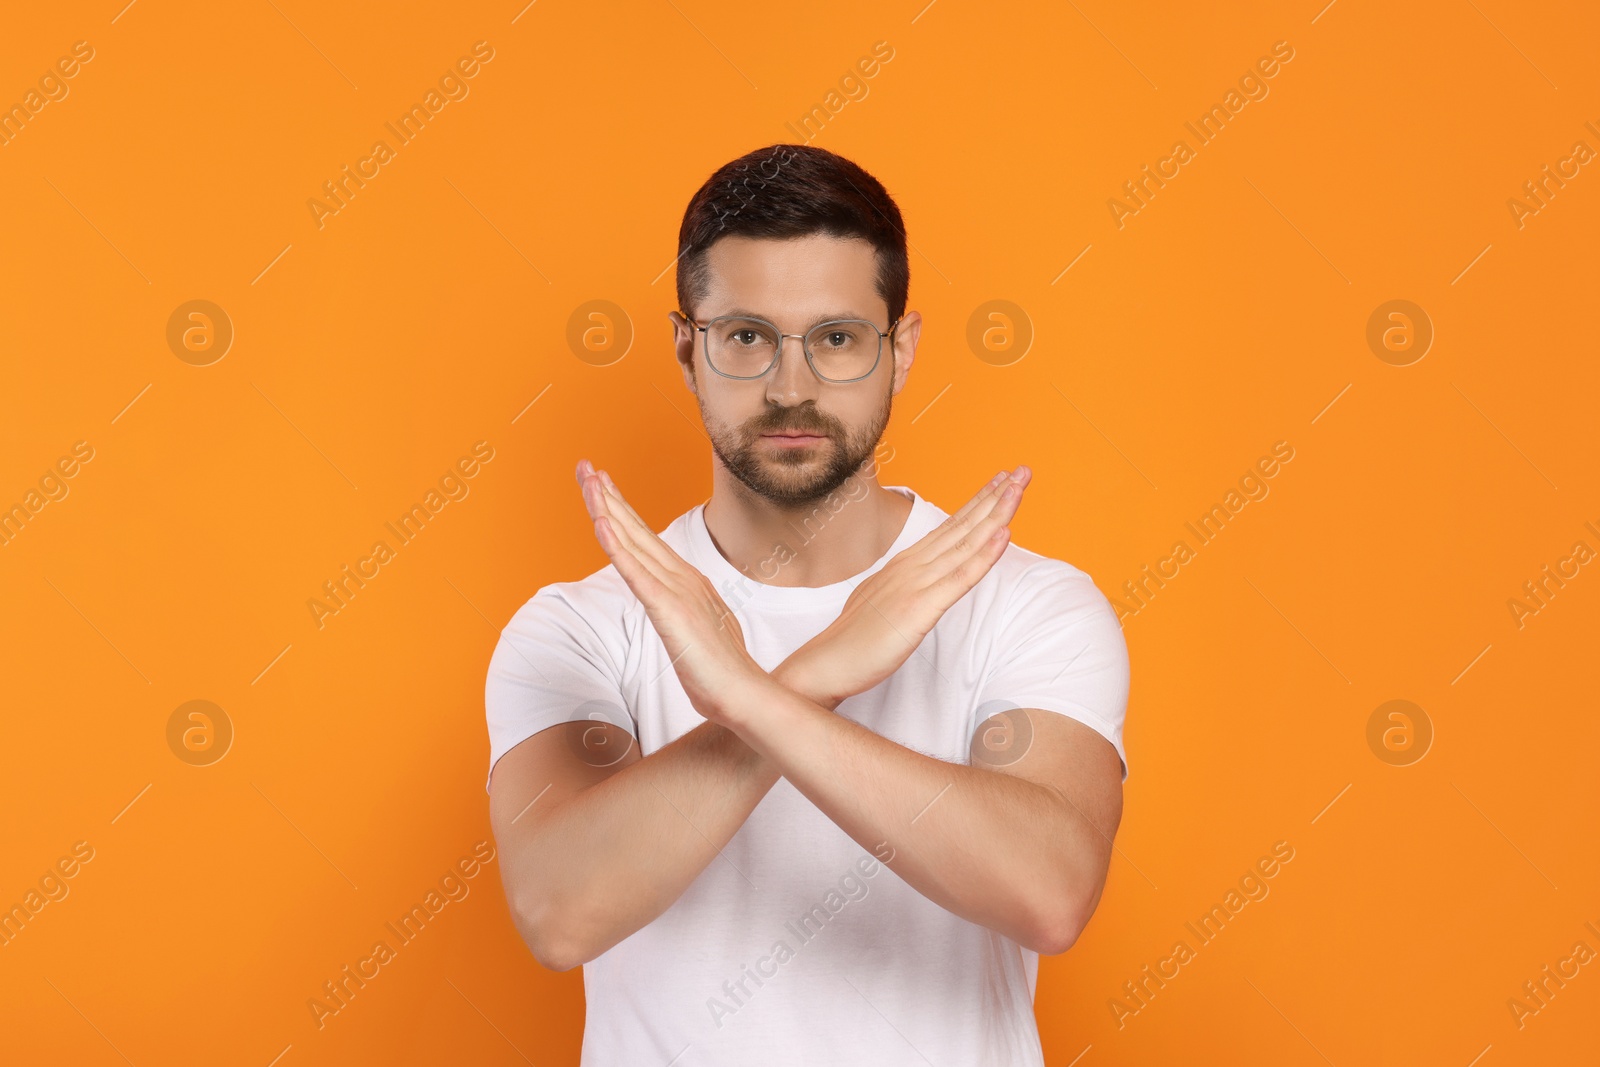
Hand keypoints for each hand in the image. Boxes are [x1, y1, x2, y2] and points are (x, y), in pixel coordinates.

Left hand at [574, 459, 762, 721]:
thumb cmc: (720, 672)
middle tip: (585, 465)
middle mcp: (681, 577)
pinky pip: (636, 572)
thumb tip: (675, 606)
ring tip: (588, 479)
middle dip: (608, 495)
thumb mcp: (697, 631)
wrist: (743, 693)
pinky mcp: (669, 609)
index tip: (602, 485)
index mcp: (687, 582)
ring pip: (633, 542)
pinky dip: (617, 546)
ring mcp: (676, 590)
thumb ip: (685, 612)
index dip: (621, 509)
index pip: (646, 539)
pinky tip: (601, 524)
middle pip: (636, 529)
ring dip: (607, 508)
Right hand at [780, 466, 1031, 708]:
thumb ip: (903, 586)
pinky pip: (960, 578)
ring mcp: (916, 584)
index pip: (950, 527)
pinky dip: (985, 555)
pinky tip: (1004, 534)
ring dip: (996, 513)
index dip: (978, 503)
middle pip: (962, 525)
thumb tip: (918, 581)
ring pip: (966, 542)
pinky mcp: (920, 608)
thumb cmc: (853, 639)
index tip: (1001, 481)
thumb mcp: (882, 601)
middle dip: (994, 496)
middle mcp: (913, 566)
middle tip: (1022, 470)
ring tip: (1018, 486)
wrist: (826, 662)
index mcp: (906, 564)